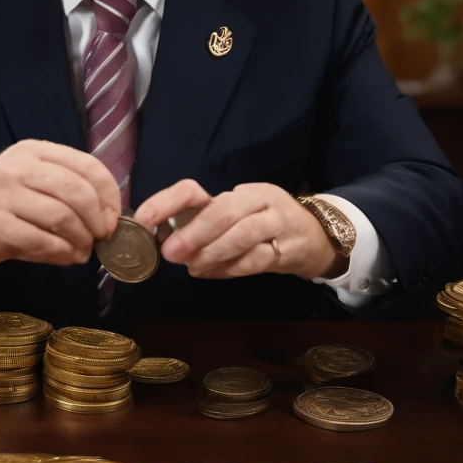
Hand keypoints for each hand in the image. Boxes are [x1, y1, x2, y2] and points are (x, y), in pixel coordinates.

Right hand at [0, 140, 120, 273]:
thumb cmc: (2, 204)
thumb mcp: (33, 183)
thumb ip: (68, 192)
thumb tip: (109, 219)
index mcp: (33, 151)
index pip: (87, 165)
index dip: (108, 194)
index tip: (113, 216)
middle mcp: (17, 167)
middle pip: (77, 190)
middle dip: (97, 219)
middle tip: (101, 236)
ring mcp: (3, 195)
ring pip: (62, 217)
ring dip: (80, 239)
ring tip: (83, 250)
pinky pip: (42, 240)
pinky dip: (61, 252)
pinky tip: (65, 256)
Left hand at [135, 180, 344, 280]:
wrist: (319, 238)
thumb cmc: (266, 228)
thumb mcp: (235, 218)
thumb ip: (203, 227)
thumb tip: (161, 242)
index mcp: (236, 191)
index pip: (193, 190)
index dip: (165, 204)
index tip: (143, 222)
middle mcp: (258, 200)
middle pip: (223, 211)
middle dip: (193, 233)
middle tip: (170, 252)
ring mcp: (278, 222)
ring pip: (243, 234)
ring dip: (212, 253)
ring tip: (192, 266)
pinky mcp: (290, 248)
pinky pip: (257, 259)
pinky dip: (230, 268)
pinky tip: (211, 273)